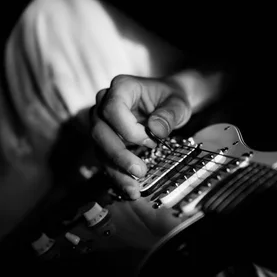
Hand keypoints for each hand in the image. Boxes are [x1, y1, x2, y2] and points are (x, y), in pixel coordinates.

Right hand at [89, 74, 191, 198]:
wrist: (168, 102)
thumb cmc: (171, 98)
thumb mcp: (178, 104)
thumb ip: (169, 115)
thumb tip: (155, 130)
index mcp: (122, 87)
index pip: (113, 109)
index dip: (128, 129)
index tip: (152, 140)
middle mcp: (105, 103)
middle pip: (99, 130)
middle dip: (118, 155)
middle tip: (139, 172)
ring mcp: (102, 122)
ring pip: (99, 148)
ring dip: (116, 170)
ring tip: (134, 189)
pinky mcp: (106, 140)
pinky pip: (106, 159)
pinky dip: (117, 175)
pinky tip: (130, 189)